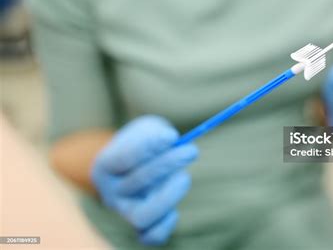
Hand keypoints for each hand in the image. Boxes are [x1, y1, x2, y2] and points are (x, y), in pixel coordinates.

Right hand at [91, 116, 197, 244]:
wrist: (140, 168)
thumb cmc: (144, 144)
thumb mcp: (146, 130)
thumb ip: (155, 133)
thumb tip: (171, 139)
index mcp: (105, 166)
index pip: (124, 158)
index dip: (149, 147)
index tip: (173, 136)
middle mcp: (111, 192)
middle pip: (138, 182)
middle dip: (168, 164)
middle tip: (191, 150)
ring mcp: (125, 212)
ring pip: (142, 216)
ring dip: (169, 196)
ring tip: (184, 176)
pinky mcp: (141, 228)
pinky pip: (152, 236)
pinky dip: (166, 224)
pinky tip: (174, 208)